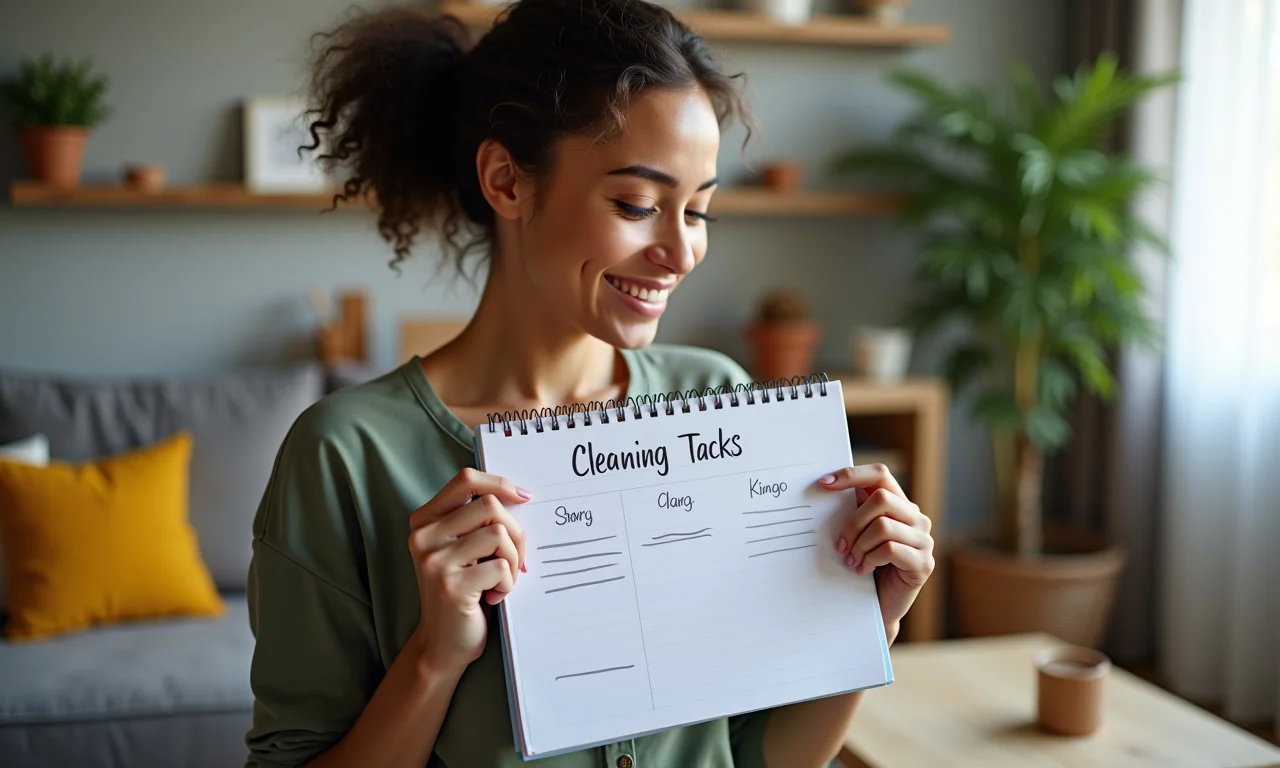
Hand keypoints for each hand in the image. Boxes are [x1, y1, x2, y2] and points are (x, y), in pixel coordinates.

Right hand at [407, 468, 530, 673]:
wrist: (443, 643)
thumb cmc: (463, 590)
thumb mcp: (462, 548)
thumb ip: (477, 520)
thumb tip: (521, 495)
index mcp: (425, 520)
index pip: (466, 480)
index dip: (500, 484)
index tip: (523, 498)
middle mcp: (423, 536)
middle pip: (489, 505)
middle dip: (515, 532)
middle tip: (516, 559)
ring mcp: (433, 561)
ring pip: (499, 534)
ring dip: (514, 560)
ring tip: (503, 579)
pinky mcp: (450, 586)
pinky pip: (501, 567)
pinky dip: (508, 584)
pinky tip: (494, 596)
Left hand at [819, 465, 934, 641]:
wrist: (880, 606)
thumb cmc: (866, 566)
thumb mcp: (858, 534)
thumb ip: (853, 511)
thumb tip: (825, 487)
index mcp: (900, 505)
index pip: (880, 475)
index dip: (852, 475)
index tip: (824, 483)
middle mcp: (917, 518)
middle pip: (881, 499)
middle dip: (853, 522)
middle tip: (840, 545)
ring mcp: (924, 541)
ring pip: (883, 525)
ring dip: (860, 545)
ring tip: (852, 561)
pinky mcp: (924, 563)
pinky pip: (890, 549)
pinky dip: (870, 559)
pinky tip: (864, 570)